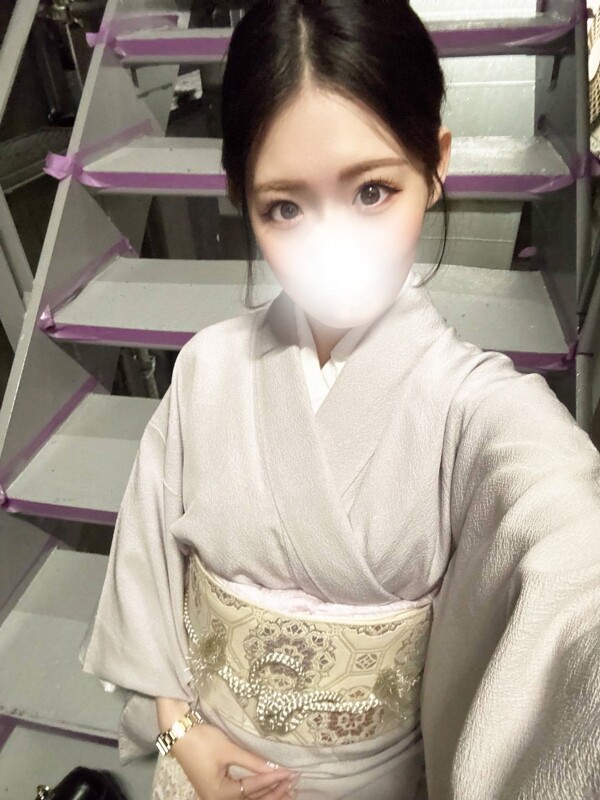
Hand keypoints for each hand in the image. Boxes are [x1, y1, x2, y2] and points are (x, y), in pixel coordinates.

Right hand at [171, 720, 300, 799]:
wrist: (178, 733)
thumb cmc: (202, 740)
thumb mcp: (229, 750)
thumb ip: (252, 761)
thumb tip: (275, 768)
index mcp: (220, 794)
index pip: (254, 787)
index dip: (274, 779)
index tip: (292, 772)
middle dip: (275, 793)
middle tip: (294, 784)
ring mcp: (216, 796)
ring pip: (248, 799)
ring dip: (268, 794)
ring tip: (287, 790)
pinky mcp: (216, 789)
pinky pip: (241, 794)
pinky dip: (256, 791)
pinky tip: (268, 787)